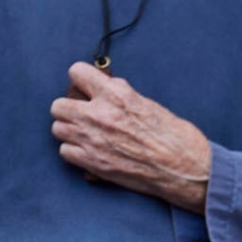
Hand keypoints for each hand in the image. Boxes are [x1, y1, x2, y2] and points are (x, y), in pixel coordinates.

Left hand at [49, 62, 213, 211]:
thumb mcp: (147, 104)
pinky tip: (88, 151)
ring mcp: (92, 140)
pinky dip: (74, 152)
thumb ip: (121, 95)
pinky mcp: (92, 163)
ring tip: (85, 134)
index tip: (84, 86)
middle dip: (69, 108)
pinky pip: (65, 152)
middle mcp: (100, 115)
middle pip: (58, 105)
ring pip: (58, 129)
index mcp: (117, 94)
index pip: (77, 72)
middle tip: (82, 114)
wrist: (184, 169)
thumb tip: (106, 89)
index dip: (80, 79)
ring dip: (70, 130)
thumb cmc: (174, 137)